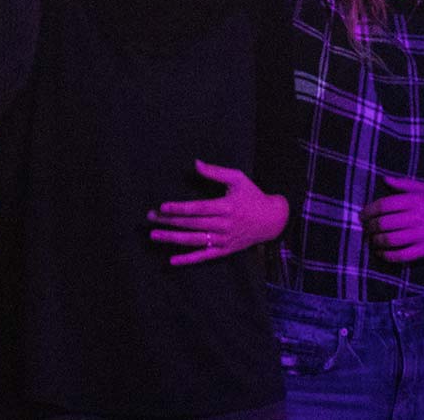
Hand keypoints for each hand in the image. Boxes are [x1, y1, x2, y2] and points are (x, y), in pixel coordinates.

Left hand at [148, 160, 288, 266]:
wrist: (272, 220)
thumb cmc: (252, 195)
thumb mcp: (237, 178)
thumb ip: (215, 172)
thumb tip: (195, 163)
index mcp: (226, 207)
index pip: (198, 209)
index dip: (179, 208)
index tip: (162, 207)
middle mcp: (224, 225)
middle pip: (192, 224)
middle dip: (170, 221)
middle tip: (151, 218)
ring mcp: (224, 240)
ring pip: (194, 241)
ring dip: (173, 239)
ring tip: (155, 235)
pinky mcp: (225, 250)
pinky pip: (204, 257)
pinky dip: (188, 260)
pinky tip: (172, 260)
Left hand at [364, 174, 423, 262]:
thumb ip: (404, 184)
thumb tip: (384, 179)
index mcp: (415, 201)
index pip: (384, 205)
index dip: (369, 210)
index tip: (362, 215)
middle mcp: (416, 218)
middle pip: (384, 224)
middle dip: (370, 227)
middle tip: (365, 228)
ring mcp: (420, 235)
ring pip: (390, 240)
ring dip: (376, 241)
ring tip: (371, 240)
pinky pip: (401, 255)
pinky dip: (387, 255)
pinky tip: (380, 253)